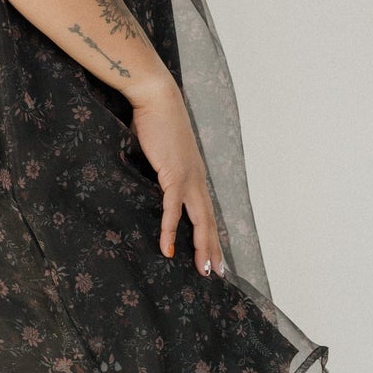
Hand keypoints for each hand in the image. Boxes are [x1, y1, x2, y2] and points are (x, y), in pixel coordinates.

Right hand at [128, 72, 225, 275]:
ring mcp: (188, 177)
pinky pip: (172, 209)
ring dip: (202, 247)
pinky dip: (171, 231)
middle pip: (209, 221)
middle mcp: (197, 179)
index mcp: (195, 174)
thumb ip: (163, 169)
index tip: (215, 256)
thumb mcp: (163, 152)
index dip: (212, 235)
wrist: (156, 98)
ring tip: (203, 270)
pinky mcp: (173, 174)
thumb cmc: (156, 121)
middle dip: (213, 250)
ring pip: (199, 220)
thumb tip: (156, 181)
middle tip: (216, 274)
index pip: (207, 211)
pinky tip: (168, 249)